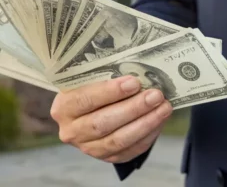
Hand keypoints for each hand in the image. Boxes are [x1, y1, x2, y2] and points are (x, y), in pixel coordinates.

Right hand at [50, 75, 172, 163]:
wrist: (86, 111)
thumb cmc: (90, 88)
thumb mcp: (88, 79)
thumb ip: (105, 75)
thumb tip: (138, 69)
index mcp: (63, 107)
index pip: (84, 100)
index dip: (109, 92)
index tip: (134, 82)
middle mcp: (71, 131)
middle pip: (103, 123)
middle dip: (133, 109)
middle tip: (156, 95)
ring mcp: (88, 147)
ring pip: (118, 140)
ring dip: (145, 123)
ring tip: (164, 107)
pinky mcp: (106, 157)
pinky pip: (129, 150)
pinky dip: (147, 136)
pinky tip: (159, 121)